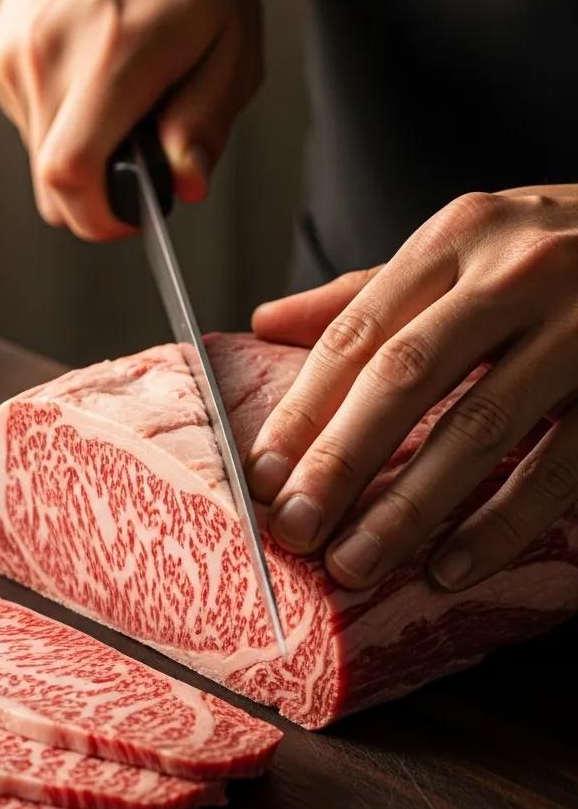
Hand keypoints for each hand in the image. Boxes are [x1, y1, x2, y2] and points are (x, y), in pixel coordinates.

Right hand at [0, 0, 261, 239]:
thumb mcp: (230, 44)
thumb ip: (206, 122)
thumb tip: (185, 182)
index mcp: (110, 54)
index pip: (70, 175)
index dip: (96, 217)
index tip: (126, 217)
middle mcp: (48, 52)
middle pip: (50, 181)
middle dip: (96, 191)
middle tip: (136, 156)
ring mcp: (14, 50)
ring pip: (38, 154)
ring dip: (80, 150)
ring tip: (116, 97)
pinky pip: (26, 120)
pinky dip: (59, 119)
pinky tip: (87, 77)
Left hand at [247, 185, 577, 591]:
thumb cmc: (551, 252)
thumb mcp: (461, 249)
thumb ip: (366, 293)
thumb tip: (265, 321)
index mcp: (455, 239)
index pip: (355, 335)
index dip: (302, 412)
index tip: (261, 478)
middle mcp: (514, 274)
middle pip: (404, 379)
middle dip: (340, 462)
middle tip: (294, 530)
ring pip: (478, 427)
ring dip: (408, 507)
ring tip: (356, 564)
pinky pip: (559, 466)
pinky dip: (501, 523)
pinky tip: (450, 569)